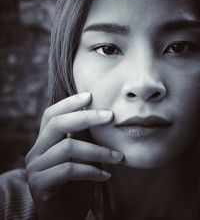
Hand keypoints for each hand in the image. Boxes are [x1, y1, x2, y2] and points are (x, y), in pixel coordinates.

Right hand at [25, 93, 122, 219]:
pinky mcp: (40, 185)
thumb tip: (99, 114)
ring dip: (98, 151)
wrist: (65, 216)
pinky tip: (105, 175)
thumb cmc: (76, 184)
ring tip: (118, 157)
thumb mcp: (80, 156)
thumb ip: (83, 137)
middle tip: (110, 116)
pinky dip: (91, 170)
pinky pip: (69, 170)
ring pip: (68, 148)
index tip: (90, 95)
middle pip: (58, 124)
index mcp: (44, 141)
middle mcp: (36, 151)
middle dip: (86, 117)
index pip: (52, 114)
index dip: (70, 103)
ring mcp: (36, 168)